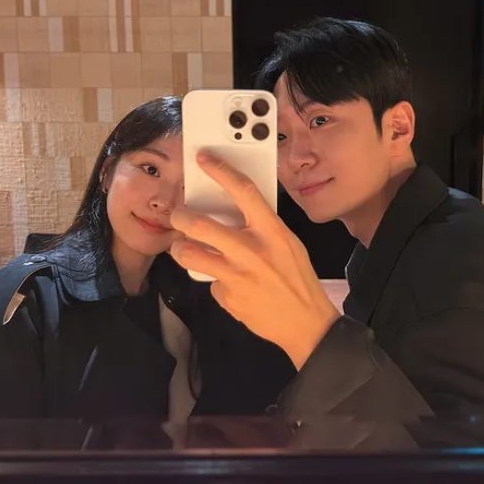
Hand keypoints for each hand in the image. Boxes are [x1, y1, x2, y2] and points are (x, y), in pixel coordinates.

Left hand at [169, 151, 339, 369]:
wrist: (305, 323)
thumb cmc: (298, 279)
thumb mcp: (288, 244)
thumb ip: (263, 227)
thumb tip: (234, 211)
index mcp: (272, 232)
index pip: (244, 192)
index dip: (221, 171)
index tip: (203, 159)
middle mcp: (252, 251)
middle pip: (201, 225)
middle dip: (181, 217)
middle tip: (177, 215)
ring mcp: (237, 275)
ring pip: (189, 254)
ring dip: (179, 248)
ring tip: (181, 247)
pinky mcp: (227, 296)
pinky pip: (209, 281)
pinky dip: (213, 279)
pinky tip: (226, 283)